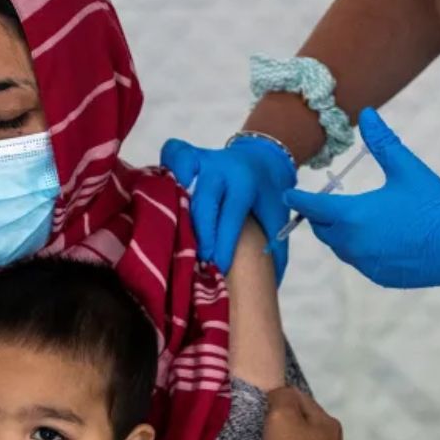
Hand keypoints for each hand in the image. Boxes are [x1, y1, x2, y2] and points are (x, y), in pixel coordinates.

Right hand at [160, 135, 296, 283]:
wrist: (263, 158)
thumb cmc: (267, 197)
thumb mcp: (277, 219)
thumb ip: (274, 250)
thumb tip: (267, 285)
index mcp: (246, 183)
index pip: (231, 216)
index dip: (223, 243)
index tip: (217, 267)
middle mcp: (223, 168)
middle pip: (204, 201)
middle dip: (200, 234)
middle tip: (197, 260)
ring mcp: (204, 158)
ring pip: (183, 176)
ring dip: (176, 205)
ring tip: (172, 233)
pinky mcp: (189, 154)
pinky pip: (172, 156)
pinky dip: (165, 172)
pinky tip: (162, 196)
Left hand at [283, 108, 439, 288]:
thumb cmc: (433, 204)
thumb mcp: (407, 169)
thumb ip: (382, 142)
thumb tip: (369, 113)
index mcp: (352, 216)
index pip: (312, 207)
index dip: (298, 200)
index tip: (288, 194)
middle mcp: (351, 243)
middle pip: (322, 229)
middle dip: (320, 216)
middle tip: (323, 203)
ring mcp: (364, 263)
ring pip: (339, 247)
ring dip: (339, 232)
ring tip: (351, 218)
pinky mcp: (378, 276)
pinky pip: (358, 261)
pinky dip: (359, 248)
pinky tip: (375, 237)